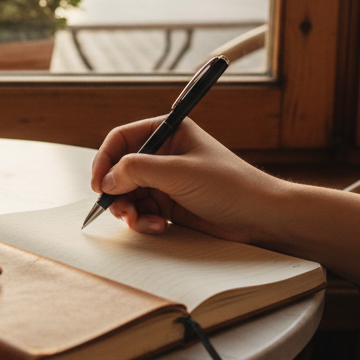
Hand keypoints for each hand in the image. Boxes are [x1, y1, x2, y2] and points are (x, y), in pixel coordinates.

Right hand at [89, 117, 287, 241]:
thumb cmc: (228, 185)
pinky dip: (144, 221)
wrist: (260, 216)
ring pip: (129, 194)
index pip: (121, 139)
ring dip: (131, 211)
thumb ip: (137, 170)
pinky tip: (160, 227)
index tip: (99, 184)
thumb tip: (106, 179)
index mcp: (168, 132)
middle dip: (117, 192)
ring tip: (142, 222)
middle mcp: (164, 154)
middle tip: (120, 210)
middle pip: (121, 170)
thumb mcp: (178, 172)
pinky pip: (143, 211)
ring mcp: (167, 180)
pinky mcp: (171, 204)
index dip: (105, 160)